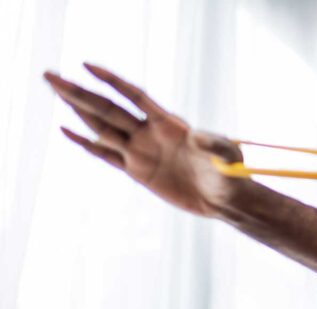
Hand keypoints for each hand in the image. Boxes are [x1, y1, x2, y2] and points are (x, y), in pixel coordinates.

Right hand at [43, 63, 247, 217]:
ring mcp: (141, 151)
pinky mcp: (138, 171)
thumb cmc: (230, 173)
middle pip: (109, 108)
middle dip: (80, 92)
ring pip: (102, 127)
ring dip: (78, 110)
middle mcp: (150, 133)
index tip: (87, 66)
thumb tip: (197, 137)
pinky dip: (86, 143)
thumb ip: (214, 144)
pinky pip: (106, 155)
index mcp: (169, 124)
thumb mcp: (227, 156)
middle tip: (51, 75)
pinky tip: (66, 129)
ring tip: (55, 90)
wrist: (225, 198)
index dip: (112, 81)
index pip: (134, 96)